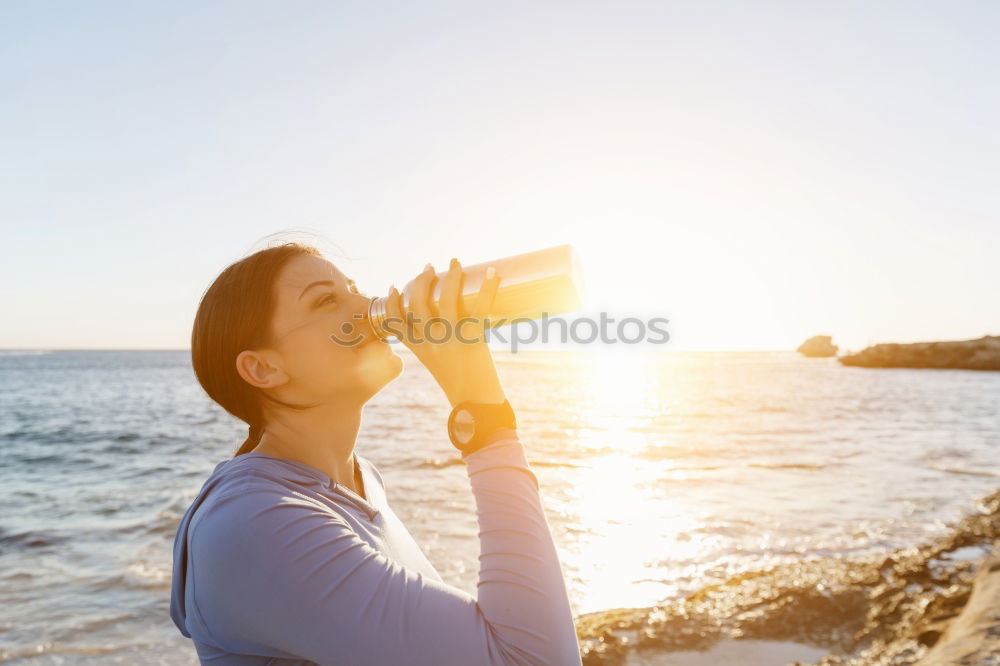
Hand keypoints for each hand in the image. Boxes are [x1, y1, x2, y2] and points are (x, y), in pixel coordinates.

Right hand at [383, 258, 506, 407]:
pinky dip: (489, 287)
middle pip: (418, 303)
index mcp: (418, 350)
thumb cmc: (460, 386)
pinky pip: (479, 307)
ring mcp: (450, 340)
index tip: (395, 287)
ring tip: (455, 264)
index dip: (392, 302)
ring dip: (451, 277)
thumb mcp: (438, 365)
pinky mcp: (472, 339)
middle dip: (422, 281)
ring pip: (446, 299)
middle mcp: (430, 342)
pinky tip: (493, 272)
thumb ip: (436, 346)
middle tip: (430, 268)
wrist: (476, 406)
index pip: (395, 322)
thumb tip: (447, 321)